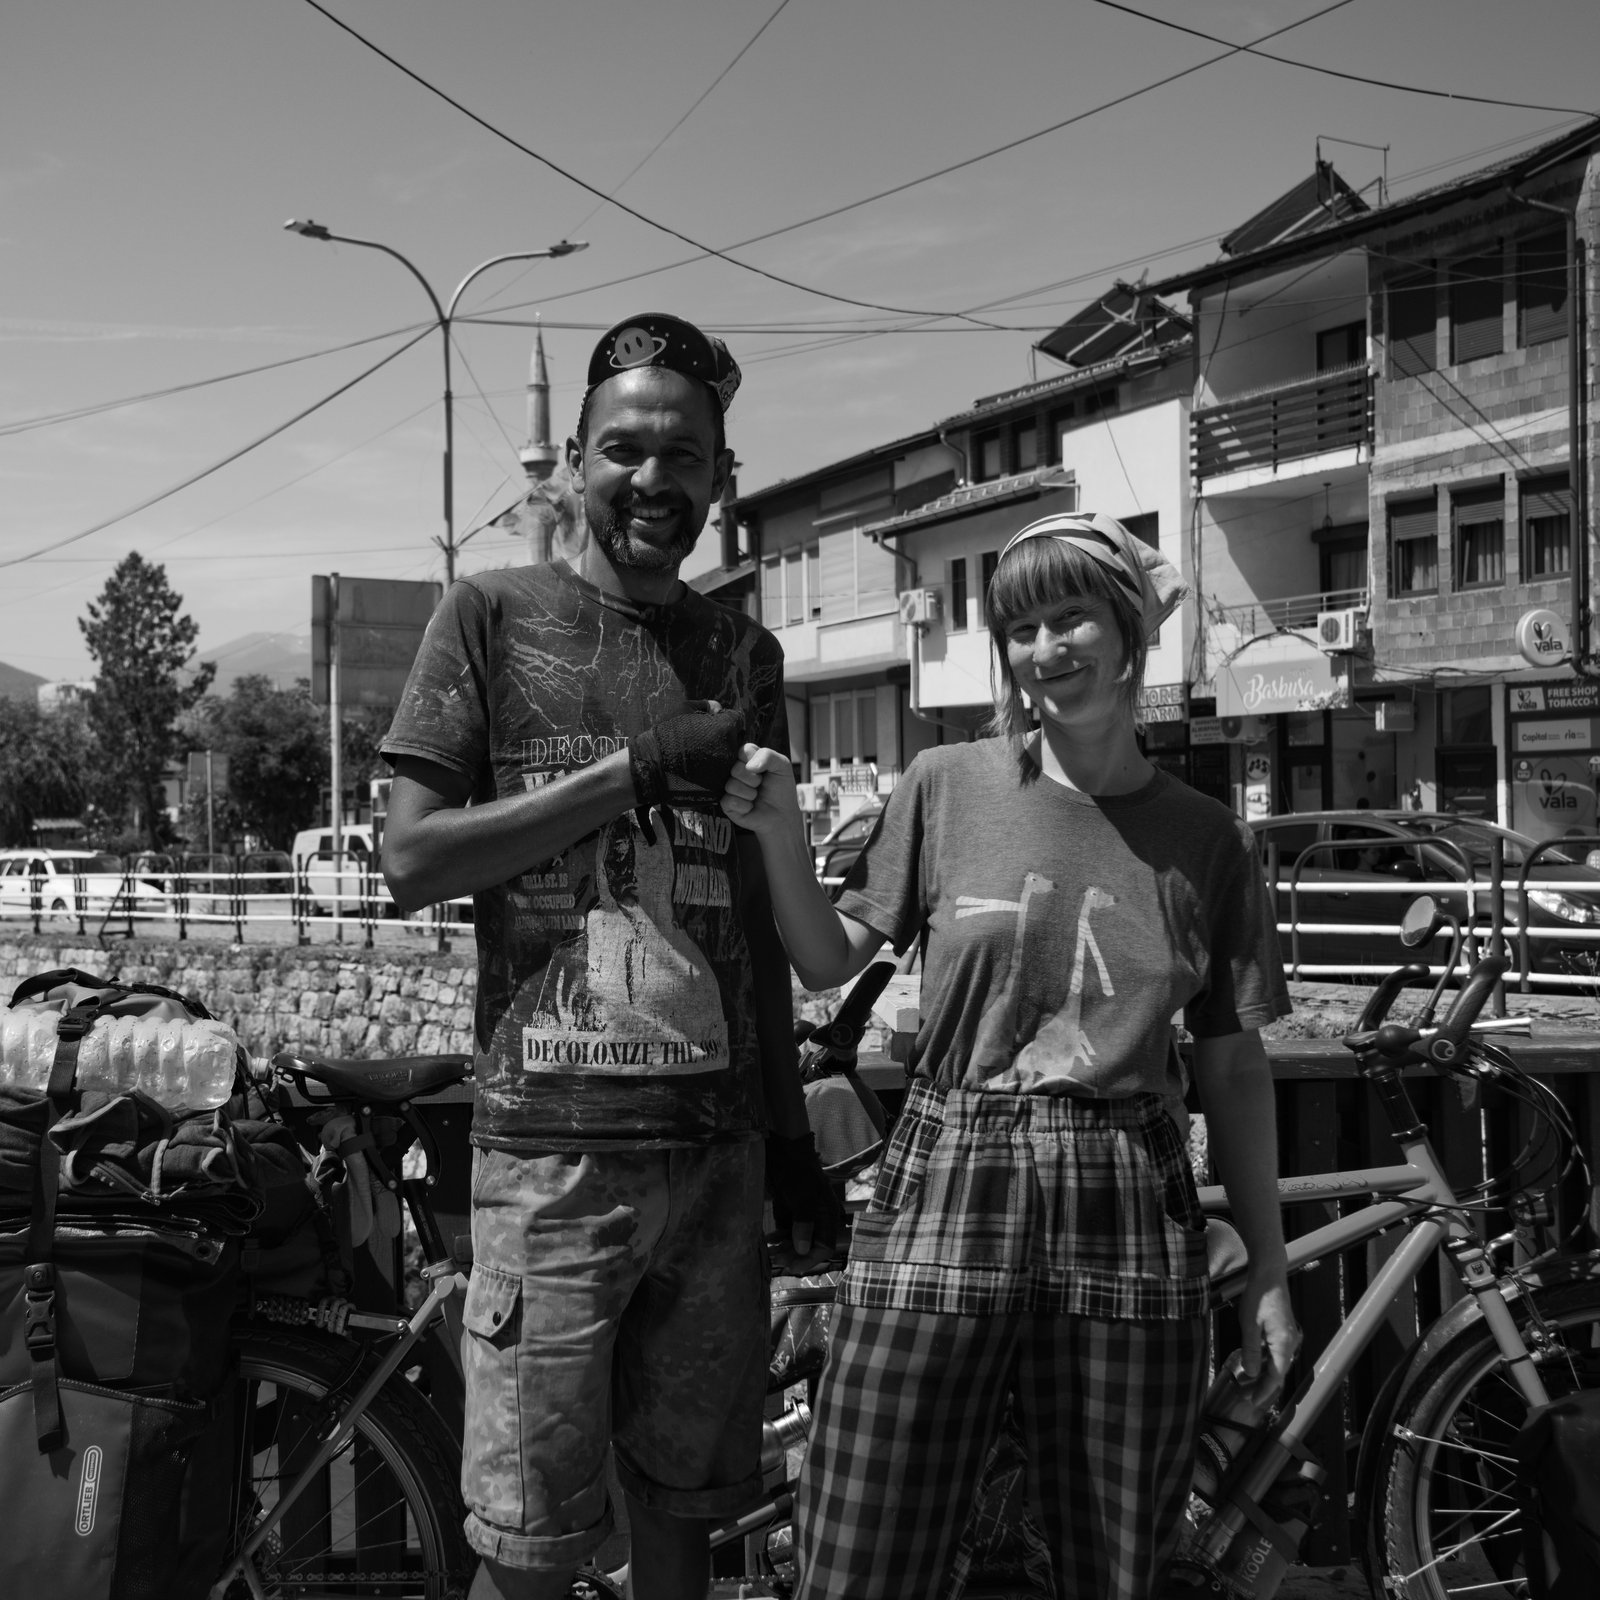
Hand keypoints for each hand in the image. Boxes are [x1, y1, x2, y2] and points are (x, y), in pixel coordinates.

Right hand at [629, 705, 746, 806]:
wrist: (650, 767)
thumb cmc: (665, 734)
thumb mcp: (684, 709)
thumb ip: (707, 705)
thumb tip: (720, 710)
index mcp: (725, 729)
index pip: (736, 721)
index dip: (724, 722)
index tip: (711, 726)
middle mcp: (730, 751)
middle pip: (736, 743)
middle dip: (725, 741)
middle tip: (704, 744)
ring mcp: (725, 773)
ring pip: (731, 763)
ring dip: (720, 759)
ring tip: (699, 759)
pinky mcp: (718, 790)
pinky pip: (721, 780)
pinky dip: (713, 776)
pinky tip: (696, 773)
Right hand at [722, 744, 801, 838]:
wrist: (782, 815)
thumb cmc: (781, 789)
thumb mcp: (782, 766)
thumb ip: (768, 756)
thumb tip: (749, 766)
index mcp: (748, 759)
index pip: (743, 750)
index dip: (754, 760)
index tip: (763, 769)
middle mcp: (737, 772)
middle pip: (736, 768)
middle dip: (753, 779)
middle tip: (761, 785)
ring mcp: (731, 788)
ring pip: (731, 785)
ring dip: (750, 794)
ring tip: (756, 796)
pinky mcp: (727, 804)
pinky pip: (729, 801)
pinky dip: (745, 806)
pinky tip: (750, 807)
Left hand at [766, 1130, 843, 1257]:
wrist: (784, 1151)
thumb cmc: (798, 1172)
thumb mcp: (804, 1196)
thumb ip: (804, 1224)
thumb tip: (803, 1249)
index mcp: (828, 1216)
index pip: (825, 1247)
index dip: (810, 1259)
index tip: (794, 1267)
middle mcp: (817, 1220)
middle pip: (809, 1248)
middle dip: (794, 1256)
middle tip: (778, 1261)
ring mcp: (803, 1218)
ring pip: (796, 1243)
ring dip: (784, 1250)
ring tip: (771, 1254)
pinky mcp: (789, 1214)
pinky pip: (785, 1233)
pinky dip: (778, 1240)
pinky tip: (767, 1243)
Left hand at [1236, 1263, 1300, 1407]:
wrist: (1270, 1273)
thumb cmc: (1258, 1295)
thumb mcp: (1249, 1323)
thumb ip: (1251, 1349)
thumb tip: (1251, 1373)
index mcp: (1283, 1343)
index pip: (1275, 1376)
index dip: (1264, 1391)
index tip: (1254, 1403)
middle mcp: (1290, 1342)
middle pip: (1279, 1371)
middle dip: (1265, 1386)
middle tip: (1250, 1398)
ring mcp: (1289, 1336)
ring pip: (1278, 1362)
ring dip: (1266, 1374)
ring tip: (1251, 1385)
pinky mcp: (1284, 1330)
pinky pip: (1277, 1352)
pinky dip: (1268, 1361)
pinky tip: (1256, 1363)